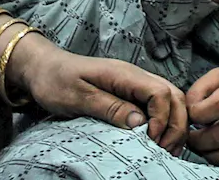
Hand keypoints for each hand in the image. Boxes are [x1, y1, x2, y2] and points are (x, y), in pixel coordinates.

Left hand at [15, 34, 188, 155]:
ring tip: (166, 149)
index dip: (162, 118)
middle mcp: (135, 76)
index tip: (149, 140)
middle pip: (174, 95)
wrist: (42, 68)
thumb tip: (141, 122)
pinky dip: (165, 122)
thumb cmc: (55, 81)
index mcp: (124, 75)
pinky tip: (158, 140)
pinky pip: (158, 105)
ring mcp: (134, 84)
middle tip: (164, 150)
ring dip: (174, 124)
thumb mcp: (78, 97)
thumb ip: (109, 107)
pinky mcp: (130, 93)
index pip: (160, 92)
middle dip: (176, 124)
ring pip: (171, 99)